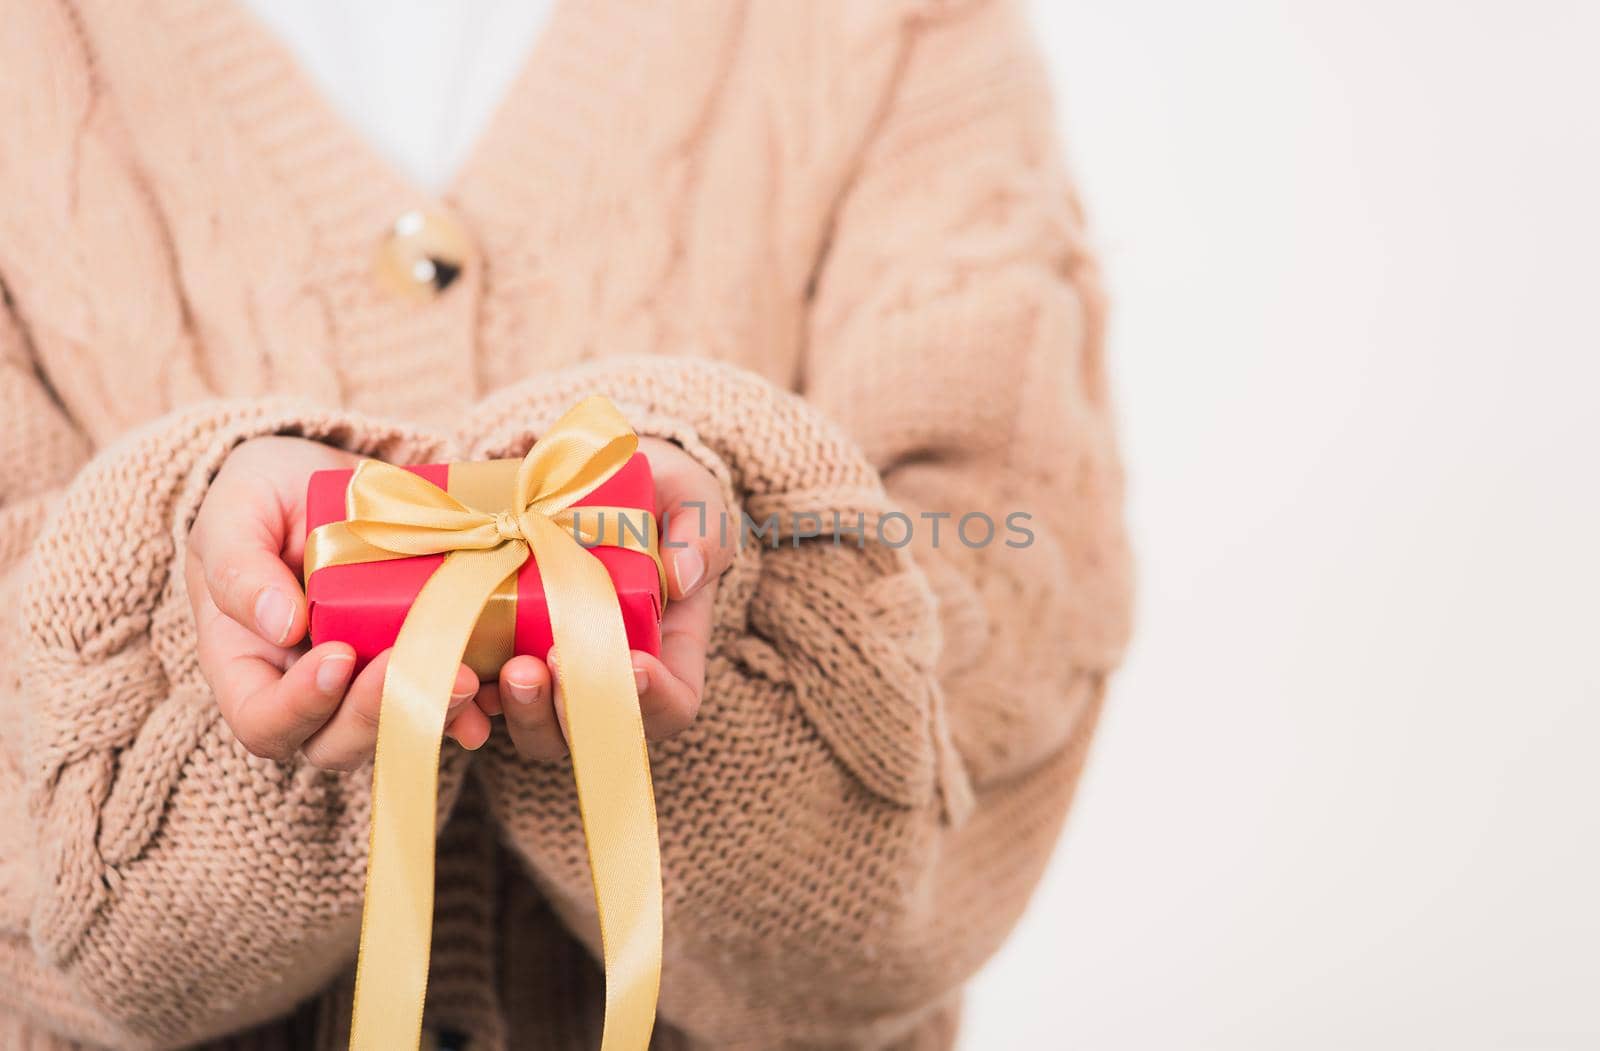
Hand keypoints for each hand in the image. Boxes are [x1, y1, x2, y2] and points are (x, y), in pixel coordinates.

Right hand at [186, 436, 491, 769]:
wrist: (331, 475)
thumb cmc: (265, 494)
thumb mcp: (237, 511)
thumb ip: (240, 566)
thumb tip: (279, 623)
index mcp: (249, 664)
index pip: (265, 722)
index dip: (300, 707)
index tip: (338, 655)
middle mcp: (308, 690)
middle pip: (335, 743)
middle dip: (378, 715)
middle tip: (414, 669)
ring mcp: (367, 682)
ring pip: (395, 732)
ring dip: (433, 714)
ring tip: (467, 678)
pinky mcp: (418, 663)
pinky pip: (447, 703)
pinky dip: (475, 702)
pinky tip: (500, 683)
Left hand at [480, 436, 735, 758]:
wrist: (587, 474)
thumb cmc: (655, 493)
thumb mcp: (693, 498)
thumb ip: (700, 531)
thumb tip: (684, 574)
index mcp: (665, 650)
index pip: (672, 704)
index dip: (654, 701)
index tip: (632, 665)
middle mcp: (606, 676)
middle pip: (596, 731)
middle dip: (570, 711)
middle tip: (553, 662)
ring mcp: (551, 673)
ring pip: (538, 729)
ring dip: (520, 712)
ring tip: (508, 670)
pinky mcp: (500, 654)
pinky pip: (480, 701)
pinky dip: (466, 702)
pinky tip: (457, 675)